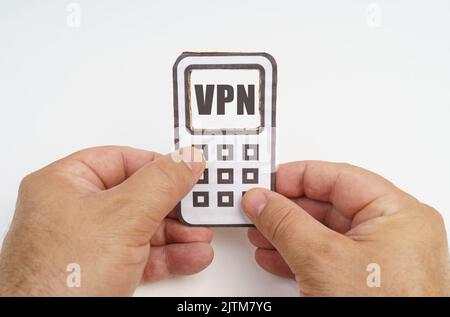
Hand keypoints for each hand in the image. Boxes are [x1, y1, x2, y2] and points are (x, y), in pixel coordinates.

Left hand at [0, 146, 212, 295]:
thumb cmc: (58, 280)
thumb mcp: (123, 217)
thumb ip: (161, 184)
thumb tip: (186, 159)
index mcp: (66, 183)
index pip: (121, 160)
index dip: (158, 165)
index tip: (187, 170)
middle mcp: (75, 211)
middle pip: (137, 196)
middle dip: (174, 207)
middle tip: (198, 207)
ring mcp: (88, 243)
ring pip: (143, 228)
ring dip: (177, 234)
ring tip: (200, 235)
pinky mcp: (101, 269)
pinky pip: (141, 254)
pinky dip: (169, 255)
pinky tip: (190, 255)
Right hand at [242, 161, 449, 295]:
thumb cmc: (383, 312)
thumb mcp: (322, 259)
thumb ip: (286, 223)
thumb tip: (260, 200)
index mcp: (396, 212)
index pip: (337, 177)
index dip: (296, 177)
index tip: (266, 182)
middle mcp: (392, 231)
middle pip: (327, 204)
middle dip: (286, 209)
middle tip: (258, 208)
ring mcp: (380, 257)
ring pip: (323, 231)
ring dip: (286, 233)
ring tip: (260, 233)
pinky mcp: (365, 279)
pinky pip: (326, 255)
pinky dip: (297, 254)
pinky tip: (274, 256)